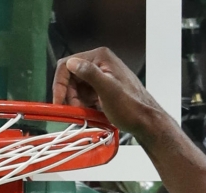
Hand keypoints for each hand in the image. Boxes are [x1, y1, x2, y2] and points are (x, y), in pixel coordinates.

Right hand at [52, 48, 169, 142]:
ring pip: (77, 89)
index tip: (59, 102)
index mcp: (100, 58)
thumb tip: (72, 62)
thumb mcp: (108, 90)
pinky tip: (92, 114)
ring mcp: (102, 76)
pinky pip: (86, 96)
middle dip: (70, 96)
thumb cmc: (131, 107)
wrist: (146, 121)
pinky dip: (85, 106)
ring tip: (86, 114)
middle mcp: (100, 64)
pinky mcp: (103, 89)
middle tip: (75, 111)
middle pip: (71, 78)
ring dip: (77, 103)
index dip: (60, 84)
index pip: (68, 65)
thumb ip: (90, 74)